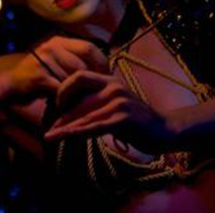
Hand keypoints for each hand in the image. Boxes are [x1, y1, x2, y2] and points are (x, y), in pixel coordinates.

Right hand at [6, 36, 107, 99]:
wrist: (11, 82)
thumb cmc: (40, 72)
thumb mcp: (57, 58)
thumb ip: (76, 58)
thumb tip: (105, 68)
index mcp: (60, 40)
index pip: (90, 48)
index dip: (101, 64)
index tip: (105, 77)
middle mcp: (53, 46)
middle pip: (83, 66)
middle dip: (91, 82)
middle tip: (94, 93)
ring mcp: (45, 60)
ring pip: (73, 79)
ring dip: (78, 93)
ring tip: (80, 100)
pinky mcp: (39, 76)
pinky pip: (61, 89)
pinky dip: (66, 99)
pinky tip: (66, 104)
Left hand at [43, 70, 174, 151]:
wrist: (165, 129)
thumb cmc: (137, 119)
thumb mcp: (116, 103)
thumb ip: (97, 102)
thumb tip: (71, 112)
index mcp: (109, 80)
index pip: (79, 76)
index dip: (64, 89)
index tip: (57, 106)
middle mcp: (113, 87)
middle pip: (79, 98)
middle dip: (61, 115)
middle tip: (49, 129)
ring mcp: (118, 102)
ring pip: (84, 114)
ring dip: (65, 127)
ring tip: (50, 136)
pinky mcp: (122, 118)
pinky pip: (95, 125)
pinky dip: (78, 132)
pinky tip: (67, 137)